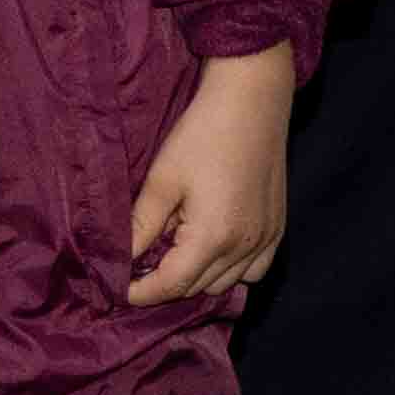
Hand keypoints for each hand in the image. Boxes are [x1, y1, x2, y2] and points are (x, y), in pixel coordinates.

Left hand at [120, 45, 298, 313]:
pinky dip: (229, 271)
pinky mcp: (277, 229)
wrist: (252, 101)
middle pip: (197, 288)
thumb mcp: (162, 181)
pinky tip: (210, 250)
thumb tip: (119, 259)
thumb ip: (141, 226)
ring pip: (225, 284)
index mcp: (213, 237)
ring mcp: (266, 240)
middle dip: (164, 283)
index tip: (118, 288)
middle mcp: (244, 247)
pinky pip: (253, 271)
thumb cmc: (203, 134)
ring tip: (172, 252)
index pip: (171, 285)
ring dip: (196, 277)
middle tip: (138, 265)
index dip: (141, 292)